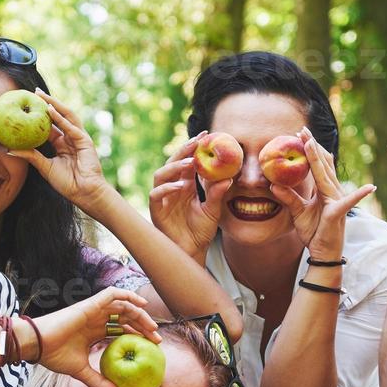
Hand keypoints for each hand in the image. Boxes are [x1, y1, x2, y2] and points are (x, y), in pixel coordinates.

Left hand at [5, 90, 114, 212]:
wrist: (84, 193)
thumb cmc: (67, 183)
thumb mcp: (44, 167)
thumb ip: (30, 156)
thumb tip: (9, 149)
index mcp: (62, 144)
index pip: (50, 125)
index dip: (39, 115)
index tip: (28, 104)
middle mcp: (70, 138)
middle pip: (59, 116)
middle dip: (48, 103)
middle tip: (34, 92)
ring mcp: (78, 138)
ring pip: (66, 116)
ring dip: (55, 105)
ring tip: (42, 95)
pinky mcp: (85, 141)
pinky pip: (71, 128)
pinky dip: (61, 119)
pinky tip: (51, 110)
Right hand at [29, 287, 158, 386]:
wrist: (37, 345)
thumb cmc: (54, 356)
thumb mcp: (82, 372)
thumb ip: (100, 382)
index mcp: (94, 332)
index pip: (120, 330)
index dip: (136, 336)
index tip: (151, 347)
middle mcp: (95, 319)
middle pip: (125, 318)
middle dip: (142, 326)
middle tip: (157, 339)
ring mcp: (93, 310)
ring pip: (123, 306)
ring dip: (140, 314)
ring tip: (152, 327)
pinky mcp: (90, 304)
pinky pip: (112, 294)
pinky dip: (127, 296)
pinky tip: (141, 306)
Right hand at [149, 133, 229, 259]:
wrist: (192, 251)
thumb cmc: (201, 230)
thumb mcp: (213, 210)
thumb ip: (218, 194)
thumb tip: (230, 177)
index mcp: (185, 184)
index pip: (187, 161)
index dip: (194, 147)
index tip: (207, 135)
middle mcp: (172, 188)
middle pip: (172, 163)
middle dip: (183, 150)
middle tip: (197, 142)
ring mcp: (162, 198)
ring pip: (161, 175)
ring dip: (174, 167)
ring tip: (190, 163)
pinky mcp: (156, 210)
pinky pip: (156, 194)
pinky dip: (167, 188)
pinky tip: (180, 186)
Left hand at [269, 128, 374, 259]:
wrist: (323, 252)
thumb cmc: (314, 231)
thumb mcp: (297, 212)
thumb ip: (288, 198)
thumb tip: (272, 185)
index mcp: (324, 188)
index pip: (317, 164)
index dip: (309, 148)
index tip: (298, 133)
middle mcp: (333, 190)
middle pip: (322, 164)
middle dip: (312, 146)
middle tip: (301, 130)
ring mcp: (337, 200)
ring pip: (327, 175)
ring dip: (320, 158)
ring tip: (313, 144)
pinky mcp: (338, 212)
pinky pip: (348, 202)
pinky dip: (358, 194)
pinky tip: (369, 188)